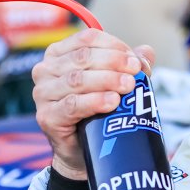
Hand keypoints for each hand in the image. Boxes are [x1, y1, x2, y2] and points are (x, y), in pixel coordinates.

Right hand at [31, 29, 154, 179]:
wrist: (83, 150)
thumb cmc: (97, 110)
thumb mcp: (114, 83)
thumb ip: (129, 66)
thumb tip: (147, 52)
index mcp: (59, 54)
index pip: (87, 39)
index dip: (114, 46)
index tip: (135, 59)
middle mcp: (46, 70)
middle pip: (83, 58)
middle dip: (114, 62)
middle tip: (136, 71)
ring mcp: (43, 94)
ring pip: (78, 80)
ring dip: (107, 80)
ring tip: (129, 86)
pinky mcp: (47, 116)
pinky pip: (72, 105)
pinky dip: (95, 101)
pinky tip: (112, 101)